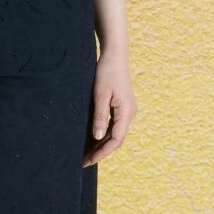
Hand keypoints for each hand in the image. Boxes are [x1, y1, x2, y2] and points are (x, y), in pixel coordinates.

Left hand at [83, 48, 136, 166]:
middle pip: (116, 139)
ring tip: (87, 151)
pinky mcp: (122, 105)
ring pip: (115, 133)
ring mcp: (126, 109)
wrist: (115, 53)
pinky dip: (105, 132)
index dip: (102, 152)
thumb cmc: (107, 70)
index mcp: (126, 112)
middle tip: (84, 160)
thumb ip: (100, 116)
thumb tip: (98, 137)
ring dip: (102, 143)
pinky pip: (114, 124)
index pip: (116, 140)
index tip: (88, 160)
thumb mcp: (100, 93)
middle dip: (101, 151)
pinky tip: (94, 136)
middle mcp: (129, 113)